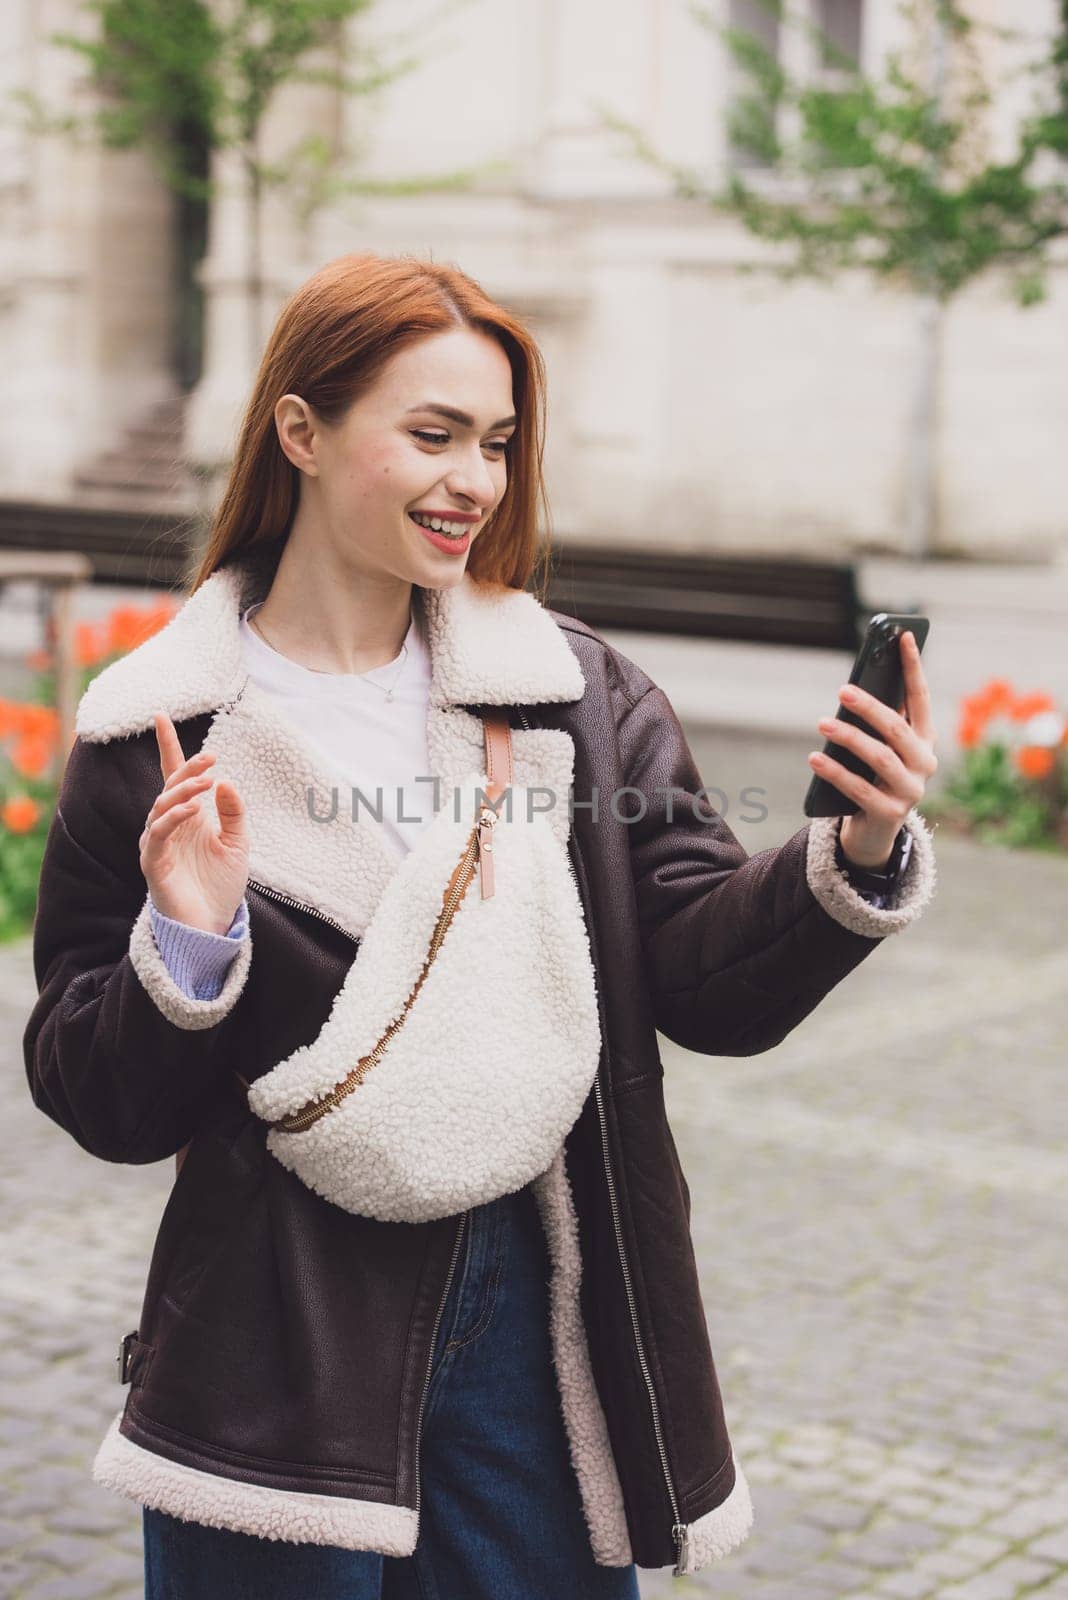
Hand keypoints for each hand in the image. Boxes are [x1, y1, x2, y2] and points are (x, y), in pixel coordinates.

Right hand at [140, 713, 249, 933]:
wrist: (212, 925)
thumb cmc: (220, 884)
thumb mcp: (237, 842)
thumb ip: (233, 812)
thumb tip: (224, 781)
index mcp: (188, 816)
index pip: (175, 775)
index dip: (169, 746)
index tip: (162, 717)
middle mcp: (169, 825)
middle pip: (170, 787)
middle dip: (187, 768)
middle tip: (211, 757)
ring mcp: (158, 842)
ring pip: (162, 807)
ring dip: (183, 791)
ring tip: (206, 782)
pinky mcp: (154, 862)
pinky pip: (159, 834)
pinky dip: (173, 818)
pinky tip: (192, 810)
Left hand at [807, 630, 937, 868]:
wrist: (874, 832)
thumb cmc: (873, 777)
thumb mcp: (877, 748)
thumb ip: (874, 722)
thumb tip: (854, 688)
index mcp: (925, 740)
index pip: (921, 698)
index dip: (914, 667)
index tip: (904, 636)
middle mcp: (924, 764)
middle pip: (898, 729)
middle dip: (871, 707)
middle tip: (844, 690)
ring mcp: (911, 791)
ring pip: (880, 758)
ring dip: (849, 738)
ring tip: (822, 723)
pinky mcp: (891, 814)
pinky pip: (859, 789)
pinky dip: (836, 772)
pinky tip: (815, 758)